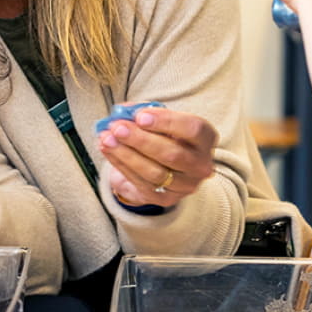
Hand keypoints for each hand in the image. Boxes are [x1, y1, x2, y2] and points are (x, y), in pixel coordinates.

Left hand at [97, 105, 217, 206]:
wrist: (167, 166)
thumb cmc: (165, 135)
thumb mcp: (161, 119)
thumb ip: (144, 112)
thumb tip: (122, 112)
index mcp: (206, 138)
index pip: (192, 129)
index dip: (166, 122)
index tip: (140, 116)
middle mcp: (201, 165)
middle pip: (172, 154)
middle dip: (140, 140)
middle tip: (117, 128)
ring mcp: (185, 185)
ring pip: (155, 172)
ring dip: (126, 154)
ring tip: (106, 139)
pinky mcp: (166, 198)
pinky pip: (141, 182)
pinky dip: (121, 165)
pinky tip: (108, 150)